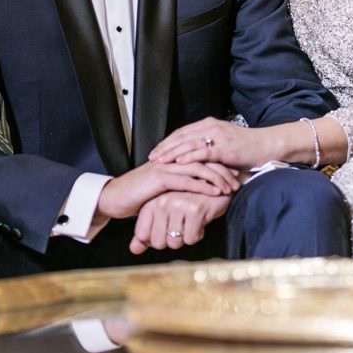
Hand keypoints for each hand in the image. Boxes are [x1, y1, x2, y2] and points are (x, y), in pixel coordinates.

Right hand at [97, 159, 238, 220]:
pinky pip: (186, 180)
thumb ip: (177, 185)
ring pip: (198, 167)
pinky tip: (215, 192)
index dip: (219, 162)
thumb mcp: (161, 188)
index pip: (200, 155)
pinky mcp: (160, 178)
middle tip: (238, 180)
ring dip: (217, 177)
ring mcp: (165, 166)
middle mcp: (170, 158)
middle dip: (223, 168)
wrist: (114, 198)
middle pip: (203, 157)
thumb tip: (194, 192)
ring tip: (231, 187)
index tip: (235, 172)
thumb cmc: (137, 195)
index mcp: (172, 158)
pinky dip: (203, 185)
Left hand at [130, 190, 230, 254]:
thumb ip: (147, 232)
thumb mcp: (164, 214)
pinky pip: (191, 239)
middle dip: (171, 240)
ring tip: (190, 220)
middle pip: (158, 242)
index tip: (166, 229)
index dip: (155, 238)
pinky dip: (197, 234)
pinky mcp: (194, 209)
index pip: (142, 235)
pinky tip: (200, 220)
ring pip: (175, 242)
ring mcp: (178, 204)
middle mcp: (162, 202)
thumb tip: (133, 250)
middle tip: (181, 225)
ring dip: (185, 237)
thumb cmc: (187, 201)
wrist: (214, 185)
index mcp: (151, 202)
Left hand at [149, 117, 284, 168]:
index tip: (155, 151)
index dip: (167, 142)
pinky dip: (189, 156)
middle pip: (181, 136)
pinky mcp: (225, 147)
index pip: (182, 132)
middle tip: (150, 157)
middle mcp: (211, 127)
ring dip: (172, 153)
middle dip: (165, 147)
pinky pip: (203, 151)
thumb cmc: (248, 149)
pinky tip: (178, 162)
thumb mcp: (225, 147)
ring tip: (159, 161)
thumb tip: (194, 162)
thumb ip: (210, 150)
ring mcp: (218, 135)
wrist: (268, 146)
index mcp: (209, 125)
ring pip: (188, 143)